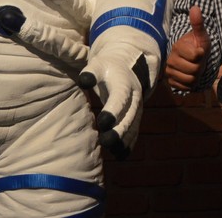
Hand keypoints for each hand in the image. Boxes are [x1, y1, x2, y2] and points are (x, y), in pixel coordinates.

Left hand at [79, 43, 149, 159]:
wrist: (126, 67)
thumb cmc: (106, 67)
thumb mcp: (97, 65)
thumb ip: (90, 72)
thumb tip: (83, 80)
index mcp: (124, 83)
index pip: (120, 98)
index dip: (113, 110)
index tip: (103, 123)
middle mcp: (134, 96)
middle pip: (129, 115)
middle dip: (120, 130)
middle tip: (107, 142)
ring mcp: (137, 107)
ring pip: (133, 125)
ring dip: (125, 140)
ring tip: (116, 152)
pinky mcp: (135, 116)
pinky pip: (135, 131)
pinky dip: (130, 143)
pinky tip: (121, 155)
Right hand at [165, 6, 210, 91]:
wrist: (194, 59)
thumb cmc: (198, 45)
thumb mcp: (201, 35)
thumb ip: (198, 23)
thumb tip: (195, 7)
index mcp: (177, 47)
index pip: (196, 56)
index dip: (202, 54)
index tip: (200, 51)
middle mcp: (170, 60)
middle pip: (194, 70)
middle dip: (200, 66)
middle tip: (198, 61)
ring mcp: (169, 72)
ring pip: (190, 80)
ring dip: (196, 76)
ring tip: (194, 68)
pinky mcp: (171, 82)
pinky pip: (185, 88)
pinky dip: (191, 84)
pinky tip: (190, 76)